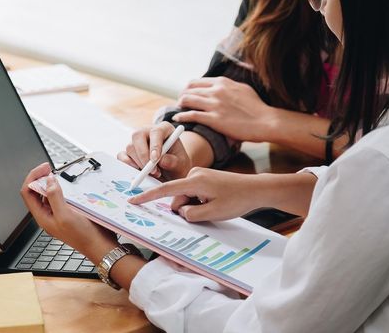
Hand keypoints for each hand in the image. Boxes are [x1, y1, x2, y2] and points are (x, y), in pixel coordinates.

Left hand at [20, 163, 118, 262]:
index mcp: (42, 217)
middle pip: (35, 192)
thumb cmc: (83, 236)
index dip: (33, 178)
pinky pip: (60, 197)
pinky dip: (62, 189)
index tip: (44, 169)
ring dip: (51, 183)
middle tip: (50, 168)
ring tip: (59, 175)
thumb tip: (48, 181)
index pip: (28, 193)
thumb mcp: (65, 215)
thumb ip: (54, 197)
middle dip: (40, 178)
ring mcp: (58, 214)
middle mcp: (48, 215)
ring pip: (48, 194)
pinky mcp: (68, 212)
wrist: (99, 246)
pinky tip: (69, 186)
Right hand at [117, 122, 191, 180]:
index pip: (156, 132)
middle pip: (138, 136)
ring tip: (153, 173)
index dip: (154, 145)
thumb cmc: (177, 165)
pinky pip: (122, 156)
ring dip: (139, 163)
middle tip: (151, 170)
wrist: (171, 173)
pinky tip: (139, 172)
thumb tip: (160, 160)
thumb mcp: (181, 164)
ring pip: (129, 147)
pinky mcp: (129, 152)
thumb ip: (173, 161)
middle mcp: (148, 132)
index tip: (155, 159)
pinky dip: (128, 165)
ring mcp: (137, 141)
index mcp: (164, 129)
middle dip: (143, 155)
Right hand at [128, 167, 262, 221]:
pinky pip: (194, 193)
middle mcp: (194, 174)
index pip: (165, 190)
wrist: (255, 189)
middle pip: (178, 197)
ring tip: (215, 206)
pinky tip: (215, 202)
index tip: (133, 200)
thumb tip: (181, 211)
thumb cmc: (236, 200)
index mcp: (194, 181)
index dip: (147, 197)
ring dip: (195, 206)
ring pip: (186, 196)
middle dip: (186, 208)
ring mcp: (199, 175)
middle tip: (208, 211)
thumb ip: (190, 214)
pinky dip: (200, 201)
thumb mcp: (212, 213)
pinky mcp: (204, 178)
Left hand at [174, 77, 279, 142]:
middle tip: (180, 104)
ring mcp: (214, 104)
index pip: (196, 82)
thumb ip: (230, 86)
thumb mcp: (243, 89)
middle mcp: (216, 91)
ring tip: (178, 110)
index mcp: (223, 82)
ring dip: (180, 105)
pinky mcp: (214, 119)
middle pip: (189, 89)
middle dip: (182, 96)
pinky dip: (182, 116)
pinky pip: (191, 115)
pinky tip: (178, 118)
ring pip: (187, 100)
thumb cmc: (257, 107)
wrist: (265, 121)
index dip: (188, 89)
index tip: (187, 95)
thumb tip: (222, 85)